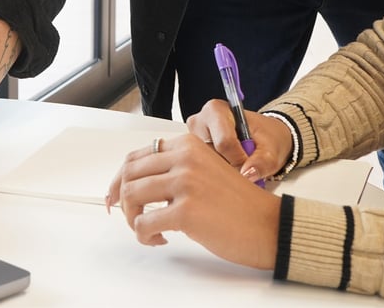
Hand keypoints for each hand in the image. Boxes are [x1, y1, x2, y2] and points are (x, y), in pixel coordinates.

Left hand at [106, 133, 279, 268]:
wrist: (268, 225)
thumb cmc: (237, 203)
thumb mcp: (204, 170)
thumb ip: (174, 168)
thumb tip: (132, 183)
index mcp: (187, 144)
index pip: (135, 157)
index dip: (118, 179)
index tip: (114, 197)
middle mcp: (184, 158)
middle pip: (128, 175)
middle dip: (122, 201)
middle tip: (133, 218)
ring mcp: (185, 183)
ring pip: (131, 197)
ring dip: (133, 219)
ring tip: (150, 230)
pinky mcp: (186, 210)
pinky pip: (144, 223)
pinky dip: (145, 235)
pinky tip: (161, 239)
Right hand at [186, 99, 292, 183]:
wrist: (264, 136)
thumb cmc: (266, 137)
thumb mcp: (272, 150)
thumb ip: (262, 162)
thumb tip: (248, 174)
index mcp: (216, 110)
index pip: (223, 142)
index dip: (239, 158)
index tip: (250, 162)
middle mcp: (200, 121)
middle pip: (211, 154)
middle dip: (229, 164)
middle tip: (244, 164)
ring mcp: (193, 136)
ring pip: (205, 162)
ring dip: (223, 168)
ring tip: (237, 162)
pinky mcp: (192, 150)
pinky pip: (202, 166)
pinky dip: (217, 170)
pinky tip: (229, 165)